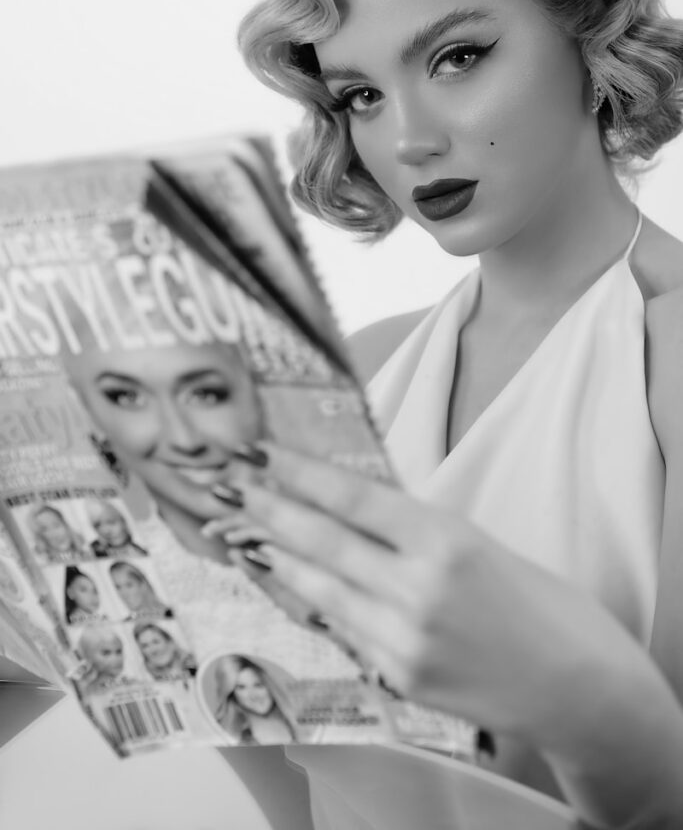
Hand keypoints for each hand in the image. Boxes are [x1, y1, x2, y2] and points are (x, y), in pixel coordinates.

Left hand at [209, 442, 655, 752]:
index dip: (299, 473)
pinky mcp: (399, 678)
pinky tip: (292, 581)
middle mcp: (418, 590)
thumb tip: (348, 506)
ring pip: (322, 589)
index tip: (261, 452)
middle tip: (232, 485)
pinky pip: (344, 629)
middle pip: (324, 542)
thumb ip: (412, 530)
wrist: (573, 683)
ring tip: (246, 532)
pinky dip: (315, 601)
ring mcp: (404, 641)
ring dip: (279, 558)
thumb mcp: (476, 542)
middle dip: (272, 511)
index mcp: (446, 540)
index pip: (354, 498)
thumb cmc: (535, 600)